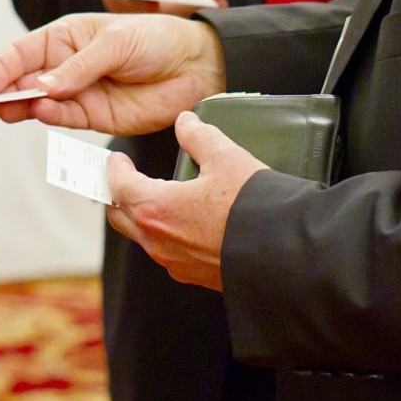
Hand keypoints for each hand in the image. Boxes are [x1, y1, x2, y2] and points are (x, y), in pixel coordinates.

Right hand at [0, 11, 226, 135]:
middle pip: (24, 80)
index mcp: (67, 37)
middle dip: (1, 92)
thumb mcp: (117, 41)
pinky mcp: (95, 117)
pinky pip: (65, 118)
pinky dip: (49, 117)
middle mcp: (67, 66)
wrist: (197, 65)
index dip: (1, 66)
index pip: (23, 51)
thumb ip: (81, 66)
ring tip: (3, 111)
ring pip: (38, 103)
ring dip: (19, 107)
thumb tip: (45, 87)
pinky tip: (38, 112)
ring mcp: (79, 93)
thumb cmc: (158, 39)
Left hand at [104, 110, 268, 290]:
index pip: (119, 185)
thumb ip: (199, 136)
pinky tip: (184, 221)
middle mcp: (158, 241)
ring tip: (154, 196)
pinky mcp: (195, 276)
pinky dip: (164, 233)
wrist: (286, 256)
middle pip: (120, 215)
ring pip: (143, 237)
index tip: (117, 159)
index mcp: (155, 209)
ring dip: (141, 215)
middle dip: (118, 194)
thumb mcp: (225, 157)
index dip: (115, 168)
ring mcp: (175, 263)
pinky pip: (167, 253)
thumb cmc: (253, 210)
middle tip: (123, 178)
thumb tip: (186, 124)